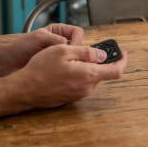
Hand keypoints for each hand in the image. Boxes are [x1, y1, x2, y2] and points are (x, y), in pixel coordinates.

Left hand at [3, 24, 84, 69]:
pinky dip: (66, 70)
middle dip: (75, 53)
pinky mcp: (55, 68)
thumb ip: (55, 39)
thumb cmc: (20, 48)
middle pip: (78, 46)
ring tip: (64, 68)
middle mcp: (59, 43)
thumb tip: (69, 45)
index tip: (71, 49)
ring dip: (71, 63)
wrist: (8, 64)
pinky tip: (61, 74)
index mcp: (58, 31)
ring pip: (73, 58)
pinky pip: (67, 68)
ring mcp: (58, 56)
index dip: (76, 40)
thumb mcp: (39, 38)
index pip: (77, 33)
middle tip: (70, 61)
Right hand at [12, 44, 127, 108]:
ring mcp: (78, 94)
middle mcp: (86, 87)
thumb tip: (102, 55)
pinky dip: (77, 73)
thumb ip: (87, 52)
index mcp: (88, 75)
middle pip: (101, 72)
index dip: (122, 60)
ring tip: (68, 57)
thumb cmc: (41, 69)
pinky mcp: (70, 97)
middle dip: (97, 60)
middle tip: (83, 49)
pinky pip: (80, 83)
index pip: (115, 70)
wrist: (25, 89)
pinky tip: (62, 68)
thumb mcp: (64, 51)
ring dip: (85, 66)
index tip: (122, 52)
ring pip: (89, 77)